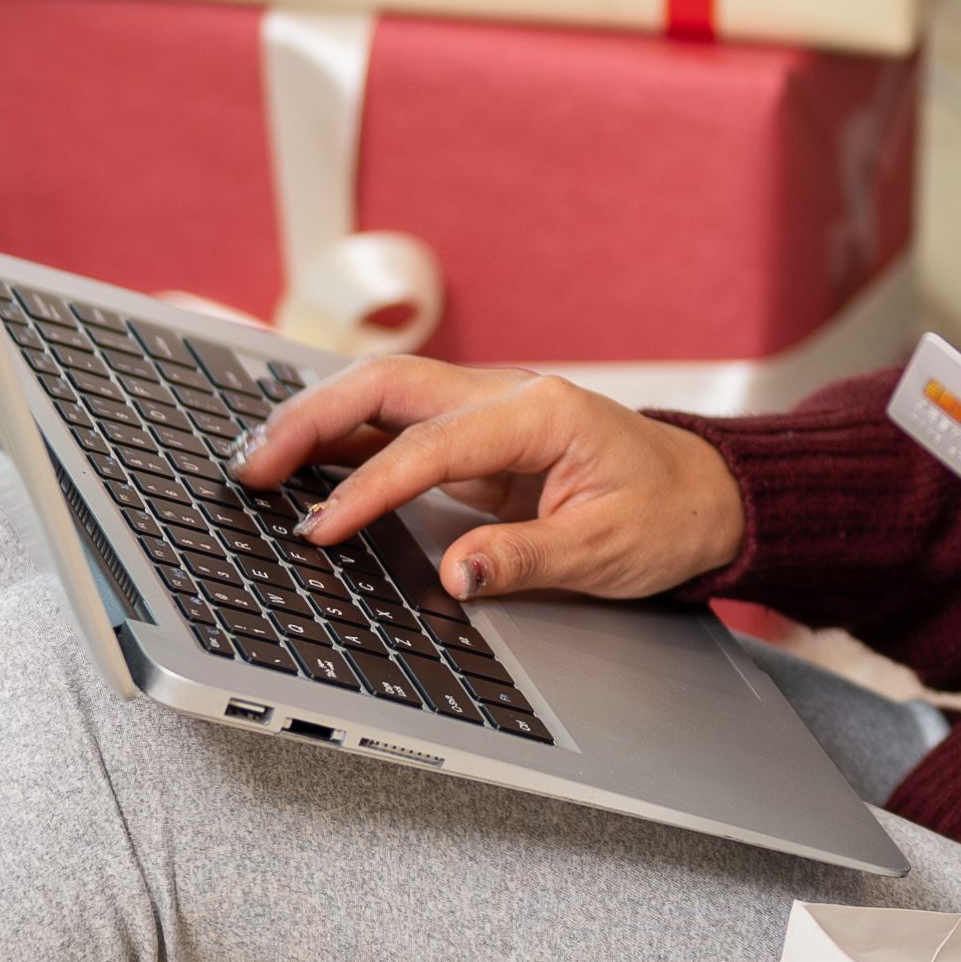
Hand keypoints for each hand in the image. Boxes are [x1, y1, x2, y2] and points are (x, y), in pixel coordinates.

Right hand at [241, 353, 748, 606]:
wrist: (708, 496)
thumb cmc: (667, 517)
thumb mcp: (608, 554)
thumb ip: (526, 560)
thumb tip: (457, 575)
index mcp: (541, 414)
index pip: (431, 446)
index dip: (368, 488)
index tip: (322, 529)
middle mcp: (508, 397)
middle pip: (388, 386)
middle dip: (312, 421)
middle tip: (252, 467)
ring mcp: (489, 412)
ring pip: (385, 395)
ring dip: (317, 421)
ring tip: (257, 461)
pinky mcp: (479, 439)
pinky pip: (399, 426)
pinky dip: (345, 438)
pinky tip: (302, 462)